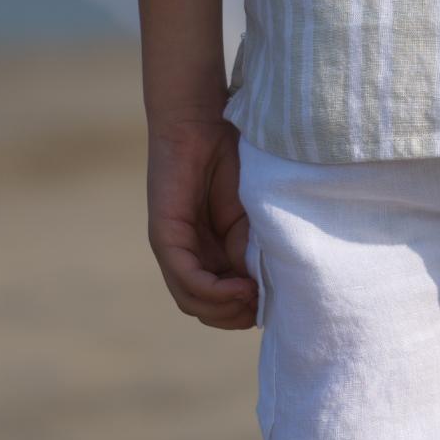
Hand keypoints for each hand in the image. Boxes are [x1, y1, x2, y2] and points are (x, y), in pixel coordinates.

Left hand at [148, 115, 254, 328]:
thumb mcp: (253, 218)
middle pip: (206, 310)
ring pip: (192, 303)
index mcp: (209, 254)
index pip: (221, 303)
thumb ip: (251, 251)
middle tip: (264, 307)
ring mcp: (173, 249)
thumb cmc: (234, 162)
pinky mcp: (165, 237)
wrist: (205, 122)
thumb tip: (261, 290)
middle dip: (237, 317)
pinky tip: (241, 286)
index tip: (274, 303)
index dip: (246, 312)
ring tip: (254, 297)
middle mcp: (188, 257)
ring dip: (226, 308)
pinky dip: (214, 290)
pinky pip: (186, 279)